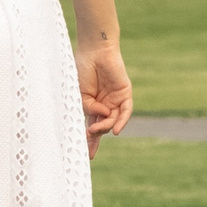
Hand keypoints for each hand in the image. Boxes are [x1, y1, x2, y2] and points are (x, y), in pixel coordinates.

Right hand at [78, 41, 132, 156]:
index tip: (87, 156)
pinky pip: (125, 111)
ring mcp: (115, 100)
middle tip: (89, 143)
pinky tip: (116, 130)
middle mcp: (105, 104)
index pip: (92, 126)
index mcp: (92, 105)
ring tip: (95, 128)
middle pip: (103, 126)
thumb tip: (101, 118)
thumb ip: (89, 107)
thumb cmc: (83, 69)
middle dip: (96, 136)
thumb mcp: (80, 93)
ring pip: (113, 120)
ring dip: (104, 127)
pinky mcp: (125, 93)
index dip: (90, 141)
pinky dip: (122, 122)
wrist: (93, 50)